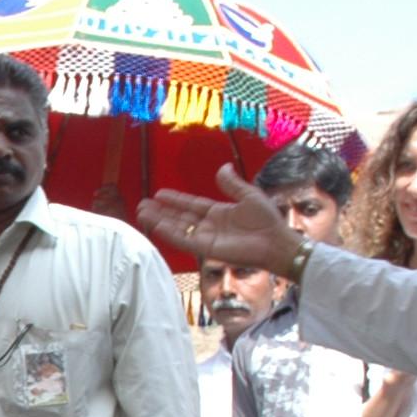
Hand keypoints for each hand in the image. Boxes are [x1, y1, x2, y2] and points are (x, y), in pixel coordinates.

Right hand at [138, 163, 305, 277]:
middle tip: (142, 205)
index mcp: (219, 212)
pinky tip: (157, 226)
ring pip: (177, 228)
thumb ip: (232, 184)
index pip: (191, 205)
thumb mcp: (249, 195)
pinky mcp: (207, 249)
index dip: (175, 200)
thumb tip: (222, 167)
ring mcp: (206, 237)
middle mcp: (209, 225)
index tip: (159, 194)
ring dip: (159, 221)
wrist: (275, 241)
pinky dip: (170, 234)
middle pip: (179, 217)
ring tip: (141, 214)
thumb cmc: (266, 220)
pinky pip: (184, 240)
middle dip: (160, 212)